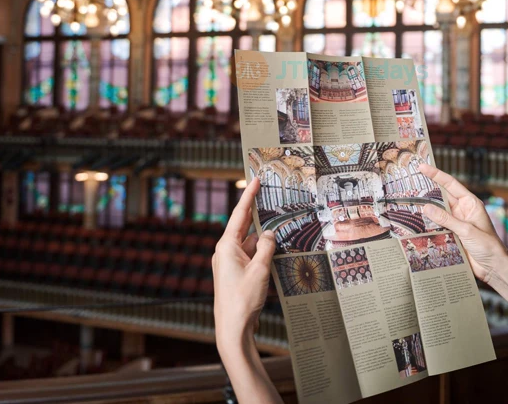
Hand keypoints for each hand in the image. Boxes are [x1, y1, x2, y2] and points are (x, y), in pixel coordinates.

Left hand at [213, 177, 275, 354]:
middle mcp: (226, 251)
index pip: (240, 214)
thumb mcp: (260, 269)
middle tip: (270, 197)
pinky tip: (275, 254)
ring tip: (281, 232)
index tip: (255, 179)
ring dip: (264, 240)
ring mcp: (230, 263)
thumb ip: (267, 247)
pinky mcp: (235, 273)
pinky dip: (263, 254)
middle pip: (245, 227)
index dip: (249, 195)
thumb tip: (270, 234)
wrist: (232, 328)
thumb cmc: (243, 299)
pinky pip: (251, 256)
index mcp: (227, 246)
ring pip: (251, 244)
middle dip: (258, 215)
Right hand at [420, 163, 507, 286]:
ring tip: (409, 202)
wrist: (493, 267)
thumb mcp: (467, 230)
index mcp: (470, 203)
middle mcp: (462, 210)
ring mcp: (457, 223)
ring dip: (426, 209)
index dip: (436, 174)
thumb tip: (426, 207)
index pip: (451, 184)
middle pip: (442, 197)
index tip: (422, 166)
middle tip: (410, 182)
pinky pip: (437, 226)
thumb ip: (446, 219)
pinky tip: (416, 223)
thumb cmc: (488, 246)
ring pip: (437, 212)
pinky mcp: (452, 235)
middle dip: (427, 190)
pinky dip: (428, 224)